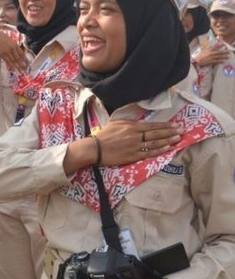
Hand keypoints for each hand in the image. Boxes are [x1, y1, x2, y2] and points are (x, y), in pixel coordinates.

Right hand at [0, 27, 28, 72]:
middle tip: (26, 71)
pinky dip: (11, 65)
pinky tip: (14, 69)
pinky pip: (7, 61)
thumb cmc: (1, 37)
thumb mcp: (10, 40)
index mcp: (15, 44)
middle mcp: (12, 48)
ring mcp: (6, 51)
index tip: (28, 64)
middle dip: (22, 65)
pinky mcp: (1, 54)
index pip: (22, 54)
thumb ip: (14, 46)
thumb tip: (18, 52)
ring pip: (13, 61)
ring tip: (21, 72)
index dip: (25, 60)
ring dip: (18, 67)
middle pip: (18, 58)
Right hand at [64, 120, 181, 174]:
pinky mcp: (133, 156)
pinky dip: (159, 150)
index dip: (165, 126)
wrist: (95, 148)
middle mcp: (135, 135)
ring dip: (168, 141)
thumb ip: (129, 123)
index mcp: (131, 126)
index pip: (152, 126)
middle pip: (156, 133)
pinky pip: (149, 153)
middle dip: (170, 132)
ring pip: (155, 143)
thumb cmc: (104, 135)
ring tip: (178, 139)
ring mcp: (135, 146)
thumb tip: (139, 122)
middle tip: (182, 131)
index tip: (175, 125)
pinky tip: (167, 148)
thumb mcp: (116, 123)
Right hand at [193, 42, 229, 66]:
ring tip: (228, 57)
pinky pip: (216, 61)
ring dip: (224, 57)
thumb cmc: (200, 56)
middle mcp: (210, 53)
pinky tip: (223, 61)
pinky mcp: (210, 62)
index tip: (224, 45)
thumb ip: (210, 48)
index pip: (215, 47)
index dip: (220, 45)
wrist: (196, 61)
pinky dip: (220, 61)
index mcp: (209, 50)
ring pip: (219, 57)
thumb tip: (215, 45)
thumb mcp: (204, 50)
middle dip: (224, 52)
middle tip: (229, 52)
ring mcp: (211, 58)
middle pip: (219, 52)